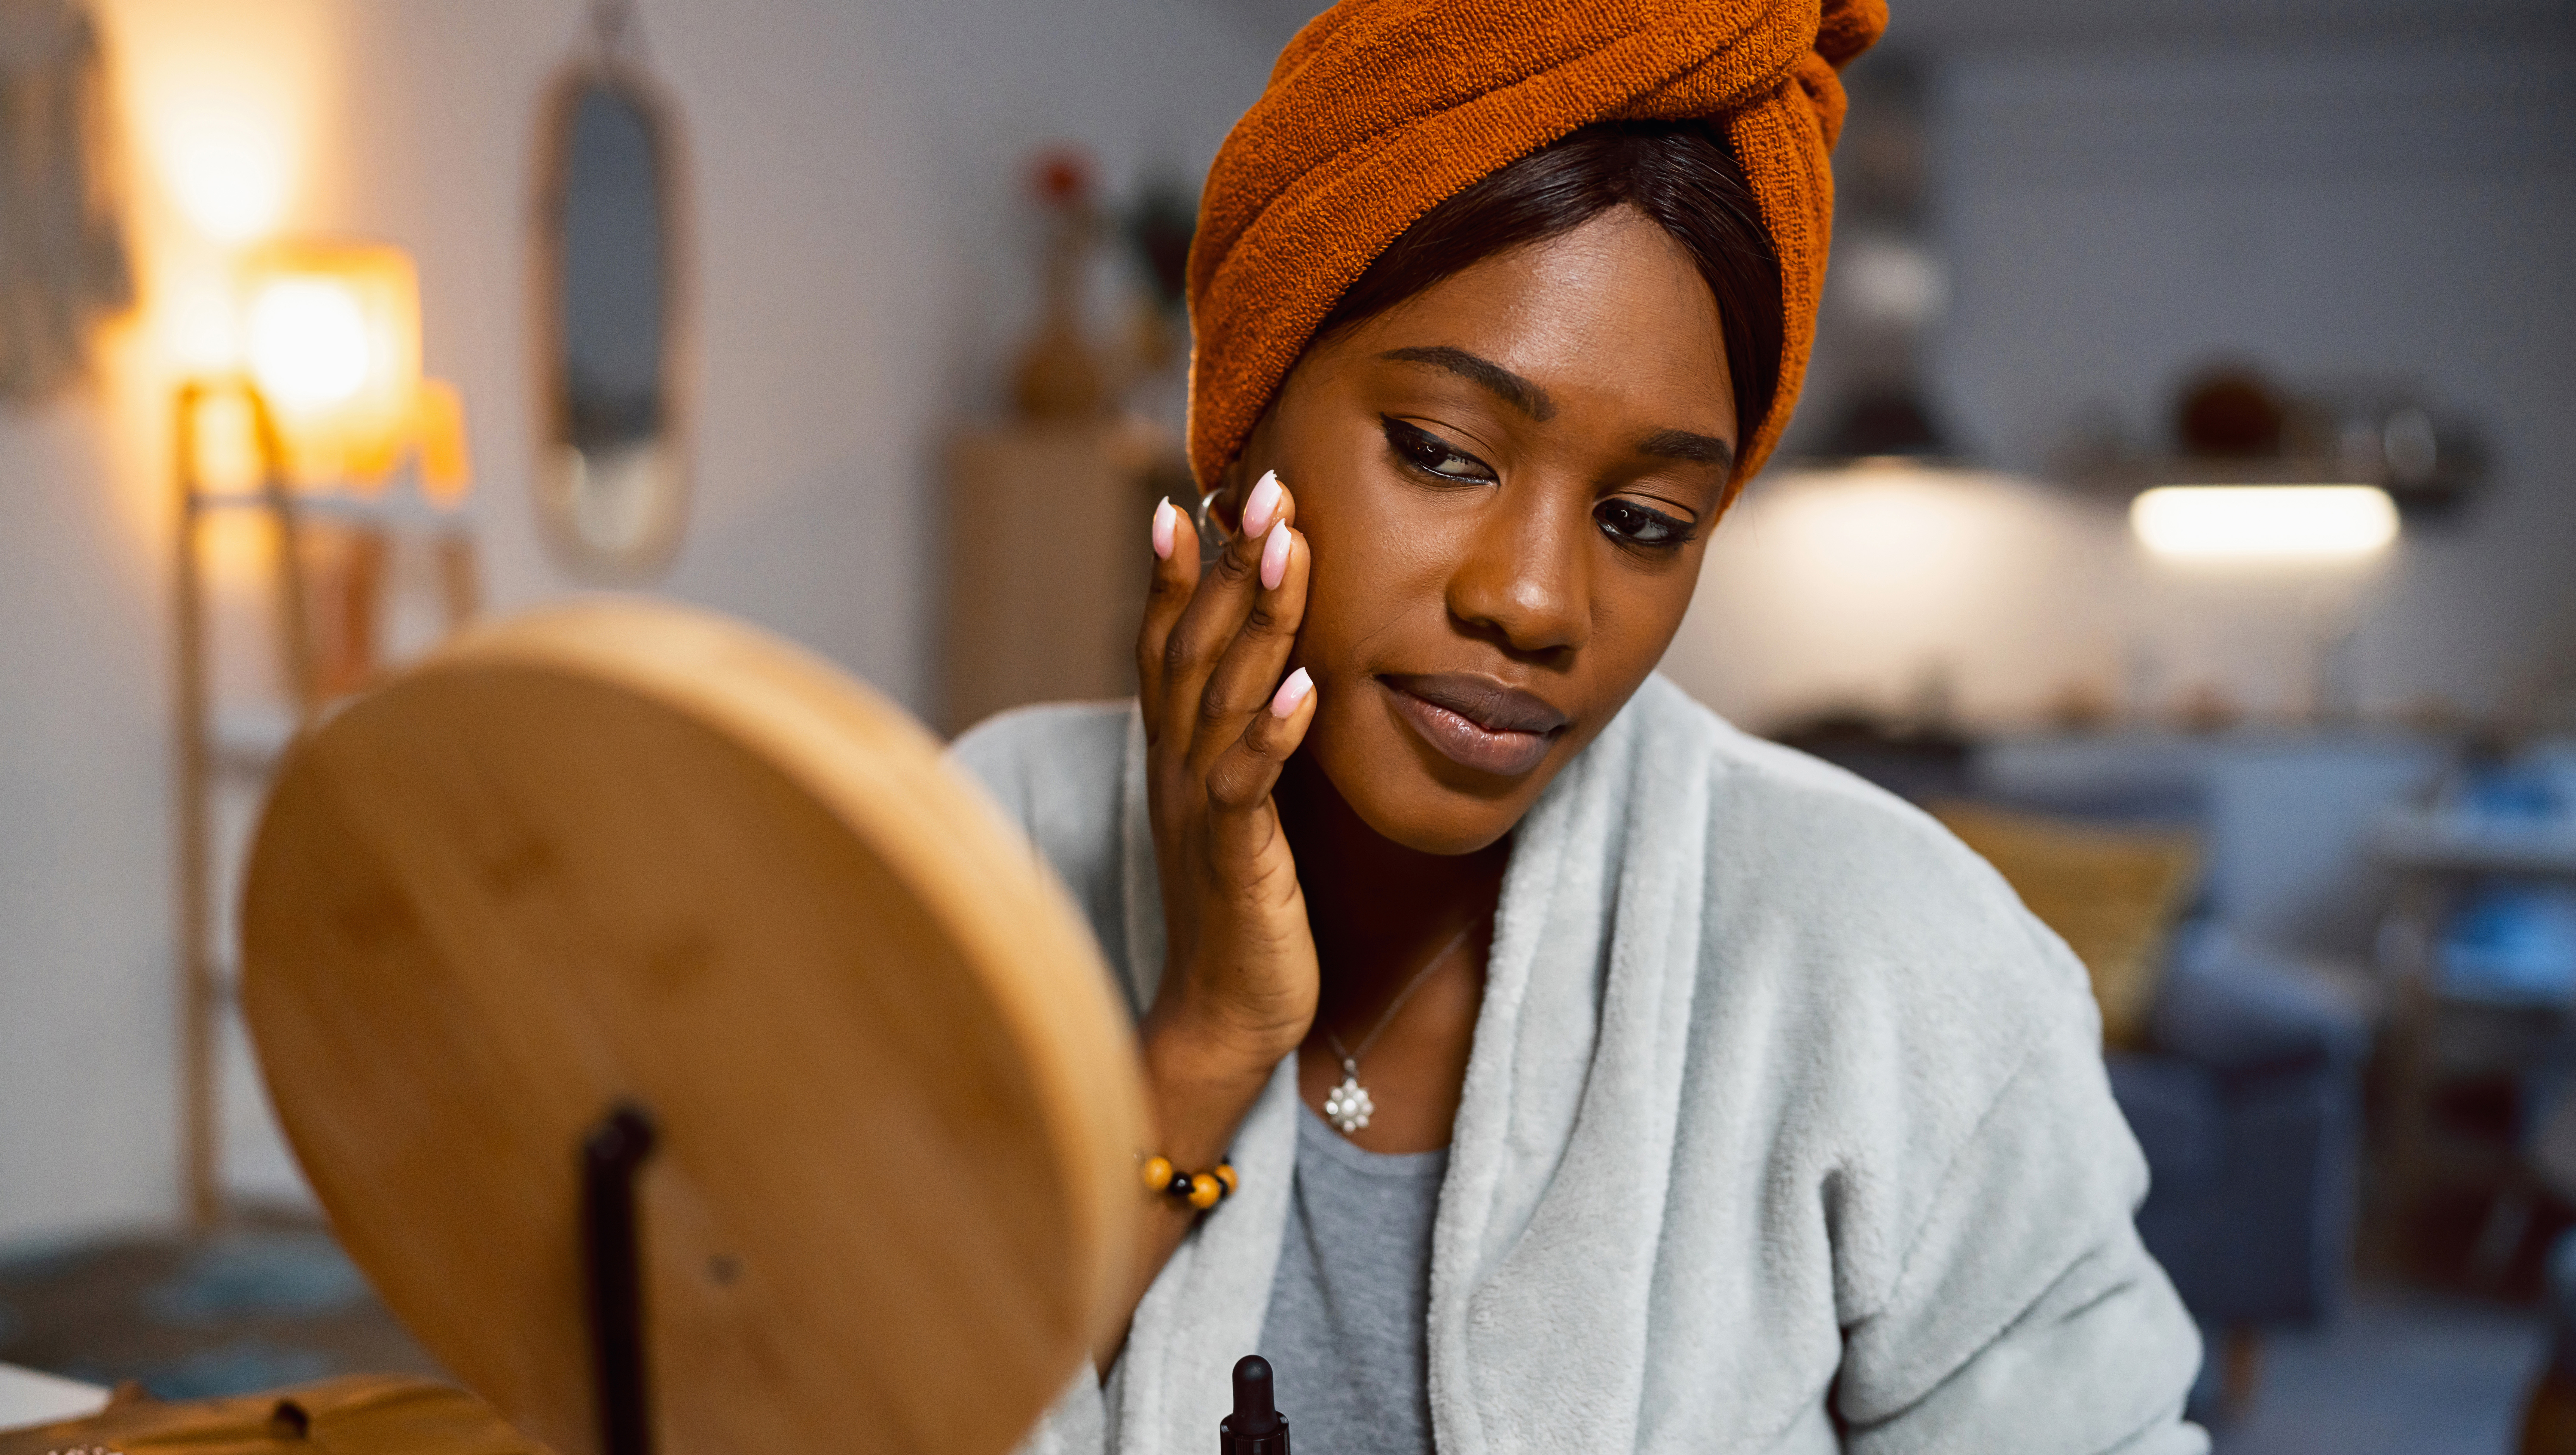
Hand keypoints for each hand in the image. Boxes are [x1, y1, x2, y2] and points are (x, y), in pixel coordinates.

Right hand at [1134, 472, 1317, 1151]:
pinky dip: (1273, 735)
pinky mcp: (1235, 862)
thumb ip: (1241, 740)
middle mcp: (1176, 770)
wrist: (1223, 1017)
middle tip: (1263, 486)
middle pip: (1195, 647)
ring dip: (1256, 622)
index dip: (1175, 571)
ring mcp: (1199, 813)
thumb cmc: (1241, 908)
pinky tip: (1305, 688)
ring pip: (1222, 698)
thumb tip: (1269, 674)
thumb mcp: (1238, 807)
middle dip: (1227, 563)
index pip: (1168, 644)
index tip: (1188, 498)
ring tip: (1287, 550)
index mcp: (1176, 755)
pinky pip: (1247, 788)